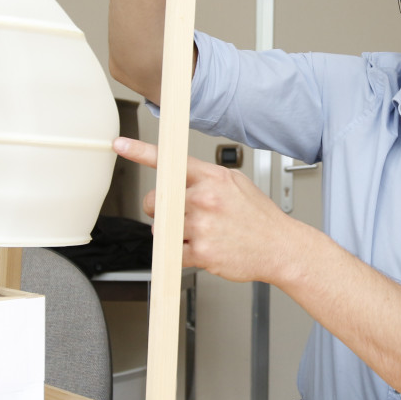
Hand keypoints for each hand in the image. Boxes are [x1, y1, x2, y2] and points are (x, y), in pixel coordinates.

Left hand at [113, 137, 300, 283]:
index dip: (140, 152)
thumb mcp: (236, 184)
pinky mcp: (200, 252)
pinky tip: (205, 249)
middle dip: (160, 210)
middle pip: (155, 201)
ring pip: (162, 229)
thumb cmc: (259, 218)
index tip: (120, 145)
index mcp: (213, 178)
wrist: (280, 248)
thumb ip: (205, 179)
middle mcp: (204, 198)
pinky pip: (172, 253)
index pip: (170, 161)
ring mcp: (201, 225)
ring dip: (174, 234)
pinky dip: (183, 254)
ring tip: (202, 234)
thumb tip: (178, 178)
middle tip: (181, 217)